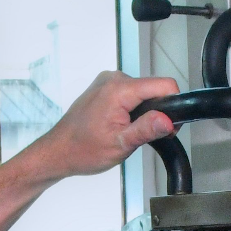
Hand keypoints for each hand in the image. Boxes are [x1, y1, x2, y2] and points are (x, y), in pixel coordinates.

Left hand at [20, 71, 179, 181]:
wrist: (58, 151)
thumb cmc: (82, 149)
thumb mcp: (120, 144)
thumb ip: (147, 129)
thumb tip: (169, 120)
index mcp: (119, 89)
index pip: (164, 85)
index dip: (173, 106)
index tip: (167, 126)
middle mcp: (114, 79)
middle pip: (155, 89)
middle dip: (157, 112)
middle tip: (141, 136)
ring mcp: (108, 82)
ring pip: (144, 93)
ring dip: (143, 112)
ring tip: (127, 131)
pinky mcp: (106, 87)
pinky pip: (131, 94)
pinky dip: (132, 109)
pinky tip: (120, 124)